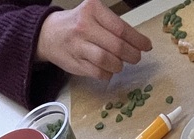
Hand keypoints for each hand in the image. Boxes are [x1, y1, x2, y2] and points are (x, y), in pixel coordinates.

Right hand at [35, 0, 151, 80]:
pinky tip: (108, 70)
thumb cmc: (76, 24)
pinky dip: (107, 74)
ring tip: (120, 64)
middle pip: (117, 46)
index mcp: (92, 10)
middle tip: (136, 57)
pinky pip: (97, 72)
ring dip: (119, 65)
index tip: (146, 46)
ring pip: (107, 60)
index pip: (121, 28)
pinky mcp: (74, 63)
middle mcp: (84, 26)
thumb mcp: (93, 14)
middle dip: (132, 55)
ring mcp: (78, 46)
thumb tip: (137, 42)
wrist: (47, 34)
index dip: (137, 40)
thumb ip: (112, 25)